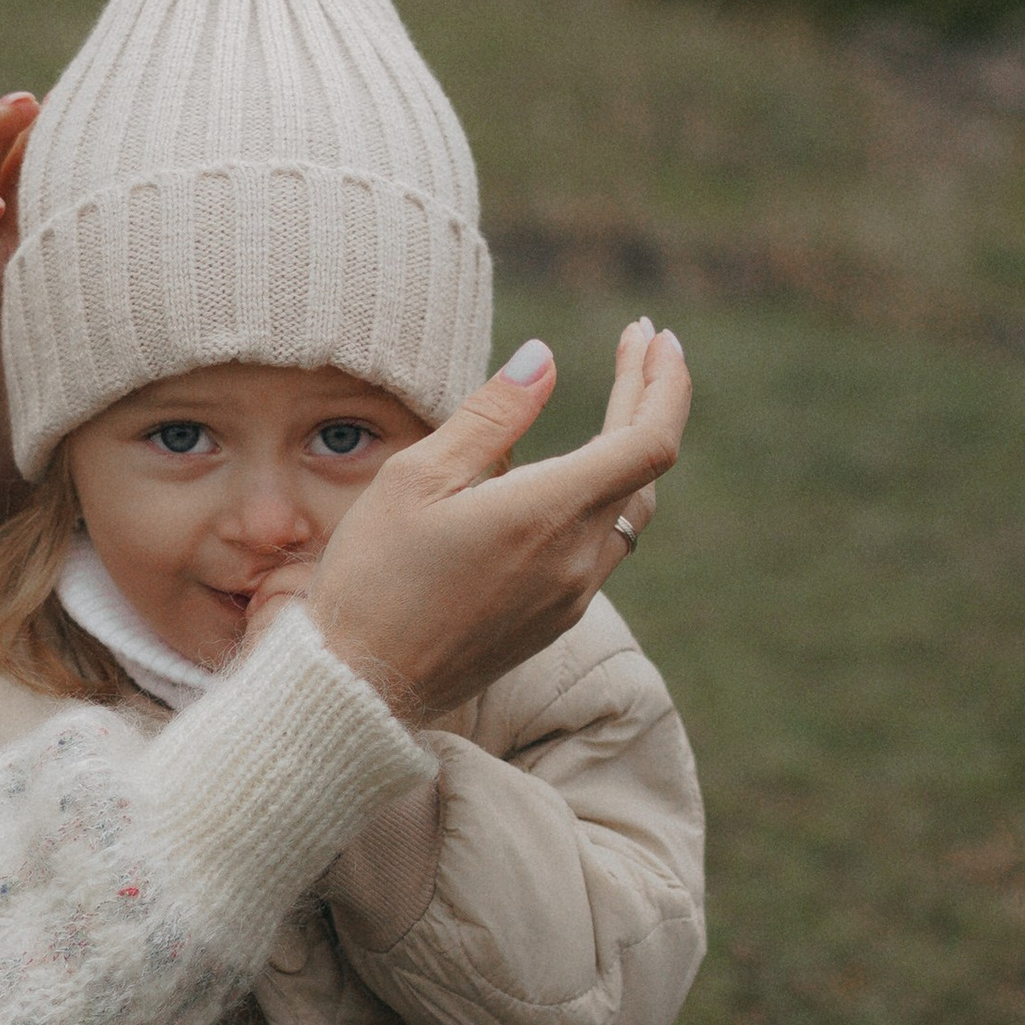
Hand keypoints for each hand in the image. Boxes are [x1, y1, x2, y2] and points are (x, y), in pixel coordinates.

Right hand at [289, 314, 689, 719]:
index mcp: (547, 515)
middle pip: (644, 467)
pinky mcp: (554, 619)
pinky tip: (576, 471)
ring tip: (623, 396)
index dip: (664, 382)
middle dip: (649, 396)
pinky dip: (605, 492)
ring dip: (632, 449)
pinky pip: (601, 545)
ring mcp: (571, 595)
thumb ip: (492, 416)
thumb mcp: (418, 478)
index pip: (649, 440)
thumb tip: (545, 357)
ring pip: (629, 509)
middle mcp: (576, 560)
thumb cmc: (373, 577)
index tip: (656, 336)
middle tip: (642, 343)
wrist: (360, 687)